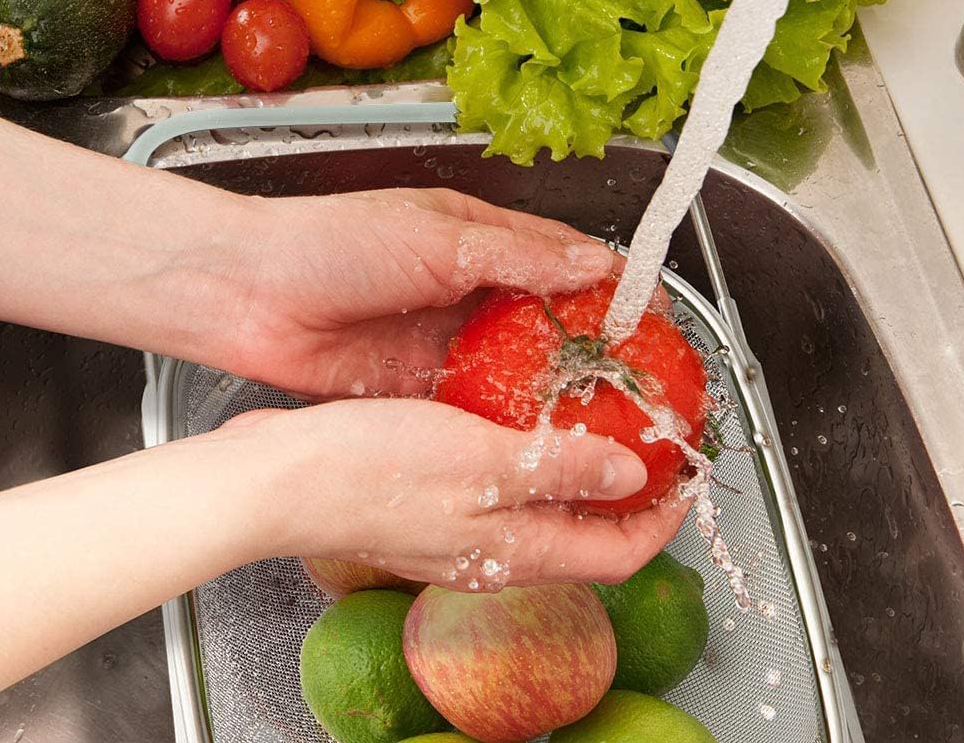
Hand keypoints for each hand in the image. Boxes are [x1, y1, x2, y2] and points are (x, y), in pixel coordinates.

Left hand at [221, 188, 620, 396]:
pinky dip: (503, 419)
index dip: (607, 284)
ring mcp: (443, 339)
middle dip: (587, 347)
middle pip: (543, 320)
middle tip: (634, 381)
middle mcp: (466, 289)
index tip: (650, 315)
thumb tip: (593, 265)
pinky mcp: (417, 383)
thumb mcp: (436, 238)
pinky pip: (473, 403)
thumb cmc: (333, 243)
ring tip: (601, 418)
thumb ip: (516, 256)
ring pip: (512, 366)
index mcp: (475, 238)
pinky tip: (536, 439)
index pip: (559, 257)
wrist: (248, 294)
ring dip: (549, 388)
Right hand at [222, 398, 689, 587]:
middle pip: (585, 531)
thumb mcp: (481, 462)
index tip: (686, 477)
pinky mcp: (430, 500)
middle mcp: (492, 549)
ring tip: (592, 414)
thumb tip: (633, 476)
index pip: (617, 553)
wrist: (277, 479)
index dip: (662, 520)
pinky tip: (515, 409)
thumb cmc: (367, 472)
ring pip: (542, 506)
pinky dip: (526, 453)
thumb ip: (561, 469)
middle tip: (646, 436)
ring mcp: (458, 528)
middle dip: (627, 491)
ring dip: (577, 467)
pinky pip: (500, 483)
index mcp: (514, 549)